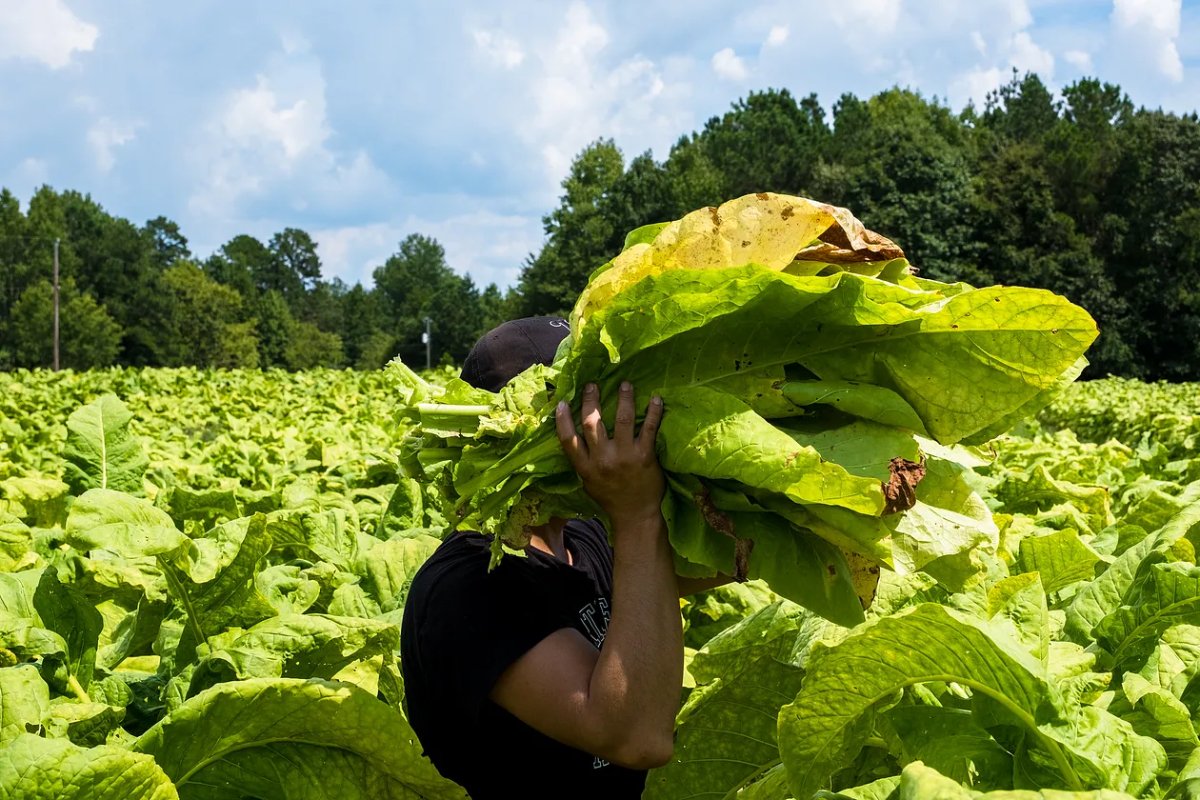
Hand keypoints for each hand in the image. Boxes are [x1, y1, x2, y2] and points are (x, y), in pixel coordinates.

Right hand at [555, 382, 664, 529]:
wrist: (635, 516)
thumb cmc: (611, 498)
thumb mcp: (588, 482)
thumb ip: (582, 461)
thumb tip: (574, 437)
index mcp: (585, 467)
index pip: (568, 439)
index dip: (563, 419)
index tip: (563, 402)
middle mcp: (603, 460)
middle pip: (592, 423)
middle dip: (591, 400)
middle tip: (593, 385)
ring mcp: (624, 456)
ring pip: (622, 419)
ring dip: (624, 398)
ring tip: (626, 385)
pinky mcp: (645, 456)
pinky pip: (649, 428)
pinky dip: (653, 412)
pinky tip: (655, 399)